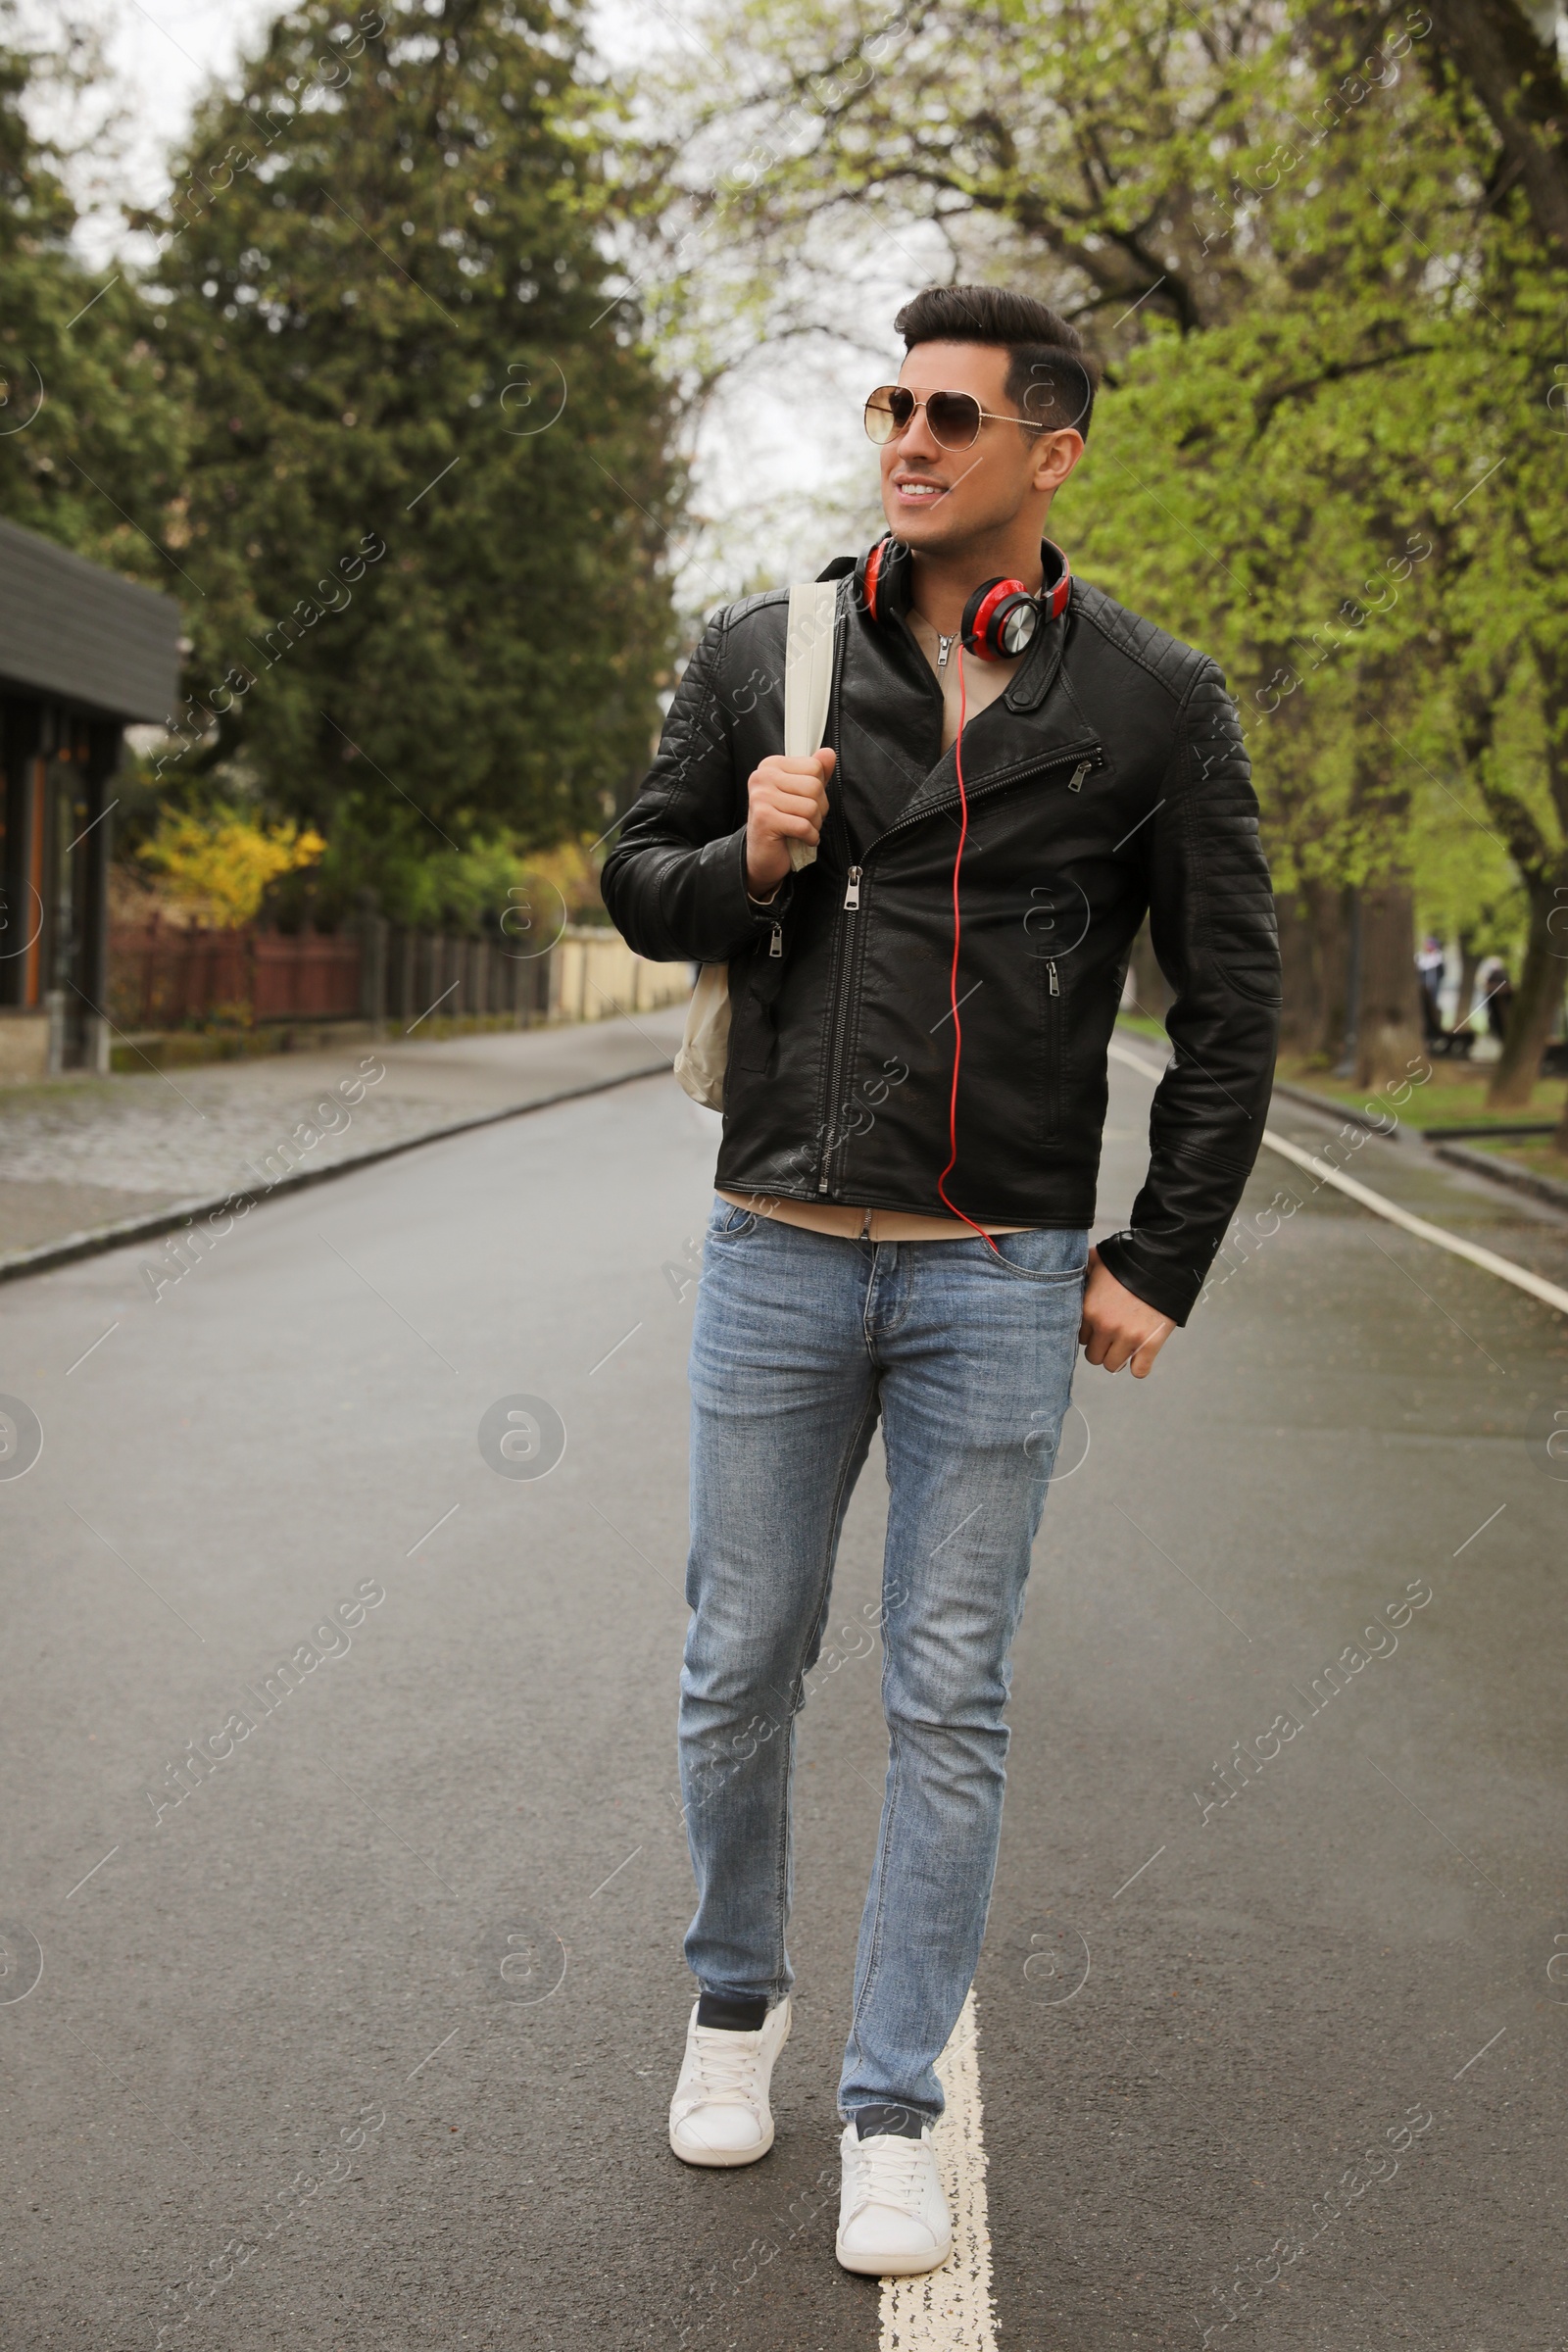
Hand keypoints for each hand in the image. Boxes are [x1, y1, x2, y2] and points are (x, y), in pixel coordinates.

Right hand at [745, 749, 835, 896]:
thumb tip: (829, 753)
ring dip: (814, 825)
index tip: (805, 802)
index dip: (819, 789)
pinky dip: (810, 837)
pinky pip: (803, 826)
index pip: (814, 767)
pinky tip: (802, 839)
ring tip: (802, 830)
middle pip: (815, 786)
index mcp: (771, 765)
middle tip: (805, 819)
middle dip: (819, 809)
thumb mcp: (801, 794)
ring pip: (811, 807)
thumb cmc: (783, 823)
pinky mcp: (764, 819)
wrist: (763, 856)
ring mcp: (761, 797)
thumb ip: (815, 773)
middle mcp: (762, 777)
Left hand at [1078, 1247, 1173, 1377]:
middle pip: (1094, 1356)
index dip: (1091, 1333)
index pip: (1080, 1338)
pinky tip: (1141, 1356)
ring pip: (1112, 1365)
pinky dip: (1139, 1367)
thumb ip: (1081, 1269)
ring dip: (1118, 1358)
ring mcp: (1127, 1337)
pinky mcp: (1150, 1344)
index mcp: (1089, 1310)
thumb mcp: (1097, 1260)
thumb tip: (1067, 1266)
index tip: (1100, 1327)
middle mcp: (1105, 1326)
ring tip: (1126, 1345)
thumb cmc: (1128, 1260)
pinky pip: (1139, 1371)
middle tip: (1114, 1337)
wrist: (1163, 1262)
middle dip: (1102, 1348)